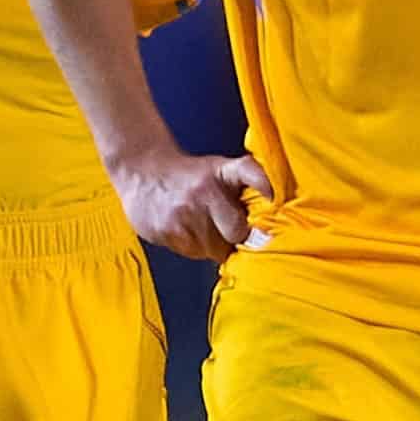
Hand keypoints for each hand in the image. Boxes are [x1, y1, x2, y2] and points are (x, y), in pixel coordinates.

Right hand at [113, 142, 271, 261]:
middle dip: (234, 235)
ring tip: (199, 223)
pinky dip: (192, 246)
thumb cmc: (190, 175)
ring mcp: (180, 214)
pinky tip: (184, 228)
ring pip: (212, 248)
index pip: (250, 173)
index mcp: (220, 173)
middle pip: (235, 233)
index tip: (273, 200)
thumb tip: (277, 202)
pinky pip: (190, 252)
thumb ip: (251, 179)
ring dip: (211, 243)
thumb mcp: (221, 168)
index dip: (264, 186)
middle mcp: (201, 192)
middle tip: (225, 227)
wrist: (142, 171)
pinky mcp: (163, 231)